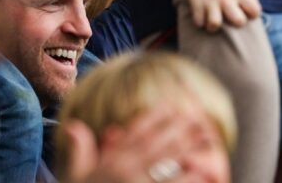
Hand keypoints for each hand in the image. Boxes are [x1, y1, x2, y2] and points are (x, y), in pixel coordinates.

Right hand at [63, 107, 203, 182]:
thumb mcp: (75, 175)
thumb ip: (80, 151)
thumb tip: (73, 124)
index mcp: (108, 161)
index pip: (133, 134)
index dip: (152, 118)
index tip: (169, 105)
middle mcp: (123, 168)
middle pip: (155, 143)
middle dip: (177, 128)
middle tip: (199, 117)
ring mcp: (135, 182)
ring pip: (167, 161)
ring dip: (189, 148)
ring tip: (209, 139)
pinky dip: (185, 177)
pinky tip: (202, 170)